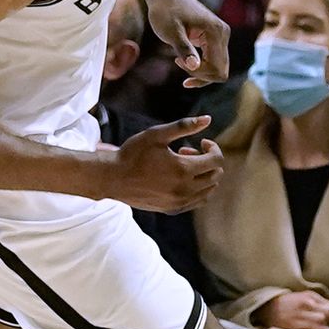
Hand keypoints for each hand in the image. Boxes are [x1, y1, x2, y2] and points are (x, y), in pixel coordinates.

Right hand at [107, 116, 222, 212]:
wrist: (112, 178)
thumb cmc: (133, 153)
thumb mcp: (157, 134)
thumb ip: (184, 126)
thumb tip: (208, 119)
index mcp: (183, 169)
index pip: (216, 160)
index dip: (213, 148)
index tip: (202, 142)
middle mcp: (184, 189)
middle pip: (215, 175)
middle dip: (208, 161)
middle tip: (187, 151)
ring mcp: (179, 202)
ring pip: (208, 191)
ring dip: (203, 176)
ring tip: (184, 166)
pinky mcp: (172, 209)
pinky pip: (197, 202)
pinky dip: (198, 190)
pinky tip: (182, 179)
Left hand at [146, 0, 231, 86]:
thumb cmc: (165, 11)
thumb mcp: (171, 32)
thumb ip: (184, 49)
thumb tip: (194, 66)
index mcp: (216, 32)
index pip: (218, 68)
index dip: (199, 73)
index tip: (179, 61)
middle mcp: (223, 33)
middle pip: (221, 70)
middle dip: (200, 74)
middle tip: (178, 62)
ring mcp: (220, 35)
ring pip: (217, 67)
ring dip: (199, 71)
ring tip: (178, 60)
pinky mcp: (213, 36)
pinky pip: (212, 59)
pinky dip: (199, 65)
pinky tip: (182, 60)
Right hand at [251, 290, 328, 328]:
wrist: (269, 307)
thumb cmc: (289, 302)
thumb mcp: (304, 296)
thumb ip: (319, 302)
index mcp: (310, 297)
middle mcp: (306, 304)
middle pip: (328, 313)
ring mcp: (300, 315)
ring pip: (320, 321)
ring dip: (328, 328)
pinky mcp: (294, 325)